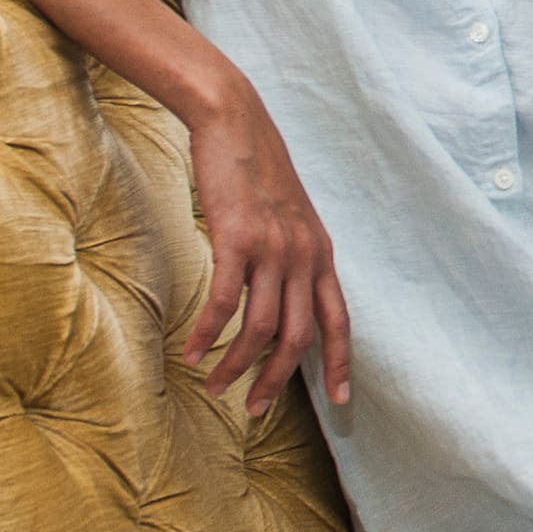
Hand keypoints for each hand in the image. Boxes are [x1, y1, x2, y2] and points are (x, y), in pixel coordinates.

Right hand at [179, 90, 349, 418]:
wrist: (235, 122)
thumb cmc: (257, 171)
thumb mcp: (291, 217)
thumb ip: (294, 257)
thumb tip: (285, 296)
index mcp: (322, 254)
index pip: (340, 321)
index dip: (340, 363)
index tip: (340, 401)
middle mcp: (306, 256)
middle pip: (298, 337)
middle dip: (277, 380)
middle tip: (254, 409)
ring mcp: (274, 249)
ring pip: (260, 328)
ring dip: (236, 365)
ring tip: (214, 386)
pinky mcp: (238, 239)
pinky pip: (224, 303)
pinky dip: (207, 334)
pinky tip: (192, 352)